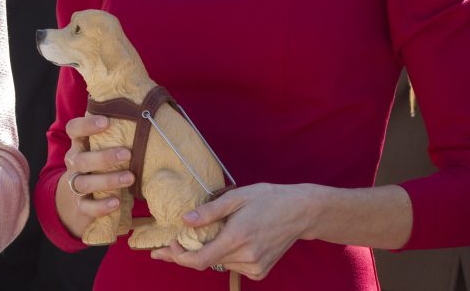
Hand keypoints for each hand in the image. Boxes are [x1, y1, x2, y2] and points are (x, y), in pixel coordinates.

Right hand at [56, 114, 133, 238]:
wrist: (82, 198)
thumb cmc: (102, 166)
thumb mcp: (105, 149)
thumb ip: (118, 137)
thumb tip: (152, 117)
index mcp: (79, 145)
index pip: (73, 129)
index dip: (86, 124)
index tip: (106, 121)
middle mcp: (74, 163)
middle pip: (80, 159)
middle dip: (104, 157)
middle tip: (127, 154)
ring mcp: (74, 185)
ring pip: (83, 183)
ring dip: (107, 180)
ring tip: (130, 178)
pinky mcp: (81, 205)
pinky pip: (87, 207)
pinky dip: (101, 205)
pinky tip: (117, 202)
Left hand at [150, 182, 316, 279]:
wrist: (300, 212)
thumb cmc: (268, 199)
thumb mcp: (236, 197)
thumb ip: (210, 211)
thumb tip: (185, 220)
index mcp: (237, 237)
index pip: (199, 260)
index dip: (179, 257)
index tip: (168, 245)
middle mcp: (246, 257)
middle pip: (206, 263)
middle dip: (188, 252)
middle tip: (172, 243)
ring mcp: (255, 267)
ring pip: (220, 264)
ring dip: (211, 251)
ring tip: (218, 231)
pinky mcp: (260, 272)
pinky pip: (234, 266)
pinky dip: (227, 255)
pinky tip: (235, 240)